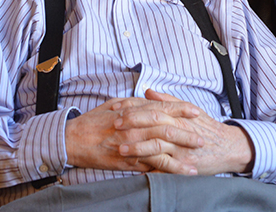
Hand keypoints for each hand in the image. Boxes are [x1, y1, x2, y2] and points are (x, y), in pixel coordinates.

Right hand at [65, 94, 202, 172]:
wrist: (73, 139)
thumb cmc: (94, 121)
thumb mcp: (115, 104)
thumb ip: (135, 103)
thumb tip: (151, 99)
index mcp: (133, 111)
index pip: (163, 108)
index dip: (181, 110)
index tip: (196, 113)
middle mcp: (134, 127)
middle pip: (166, 129)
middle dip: (186, 134)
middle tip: (202, 139)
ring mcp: (131, 146)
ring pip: (161, 151)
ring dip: (180, 157)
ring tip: (196, 163)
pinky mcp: (127, 162)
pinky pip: (149, 167)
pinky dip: (165, 171)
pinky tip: (177, 175)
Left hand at [112, 90, 253, 174]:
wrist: (227, 147)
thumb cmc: (204, 127)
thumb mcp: (188, 109)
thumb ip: (166, 100)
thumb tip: (147, 91)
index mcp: (176, 115)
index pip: (150, 108)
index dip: (132, 107)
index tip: (115, 108)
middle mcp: (178, 129)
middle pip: (152, 123)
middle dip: (131, 124)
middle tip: (114, 125)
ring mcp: (181, 148)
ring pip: (156, 145)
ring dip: (137, 147)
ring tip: (120, 149)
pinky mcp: (184, 166)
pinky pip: (165, 168)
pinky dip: (151, 169)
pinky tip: (137, 171)